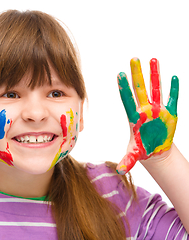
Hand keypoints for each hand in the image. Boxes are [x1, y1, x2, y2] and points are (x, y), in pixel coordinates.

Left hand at [116, 58, 177, 174]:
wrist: (155, 149)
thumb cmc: (143, 148)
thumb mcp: (135, 154)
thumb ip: (128, 161)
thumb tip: (119, 171)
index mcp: (135, 117)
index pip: (128, 100)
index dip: (124, 88)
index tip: (119, 75)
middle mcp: (145, 110)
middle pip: (140, 89)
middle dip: (137, 74)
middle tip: (134, 58)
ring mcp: (158, 110)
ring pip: (155, 89)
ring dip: (154, 75)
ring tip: (153, 59)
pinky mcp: (170, 113)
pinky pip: (172, 98)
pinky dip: (173, 89)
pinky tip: (172, 77)